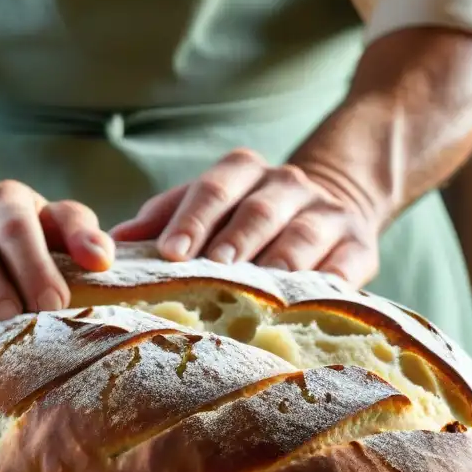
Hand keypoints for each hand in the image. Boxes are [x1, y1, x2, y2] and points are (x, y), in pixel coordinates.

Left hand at [110, 149, 379, 287]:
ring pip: (305, 232)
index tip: (171, 252)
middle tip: (214, 267)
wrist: (328, 212)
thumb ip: (161, 221)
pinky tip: (313, 300)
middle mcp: (287, 184)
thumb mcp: (203, 209)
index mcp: (243, 171)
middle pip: (258, 209)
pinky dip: (332, 281)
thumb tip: (111, 242)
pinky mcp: (360, 245)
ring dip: (281, 258)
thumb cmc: (243, 222)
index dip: (192, 218)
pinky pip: (347, 262)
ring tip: (260, 285)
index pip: (214, 188)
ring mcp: (327, 213)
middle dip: (235, 239)